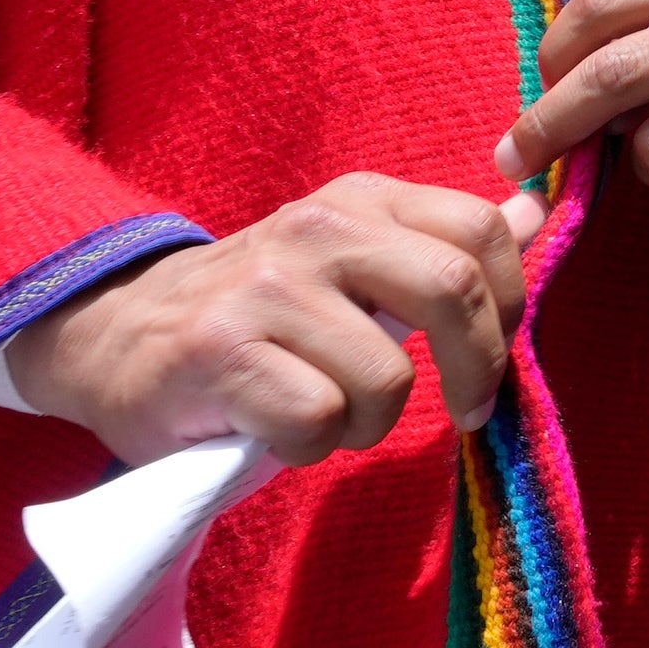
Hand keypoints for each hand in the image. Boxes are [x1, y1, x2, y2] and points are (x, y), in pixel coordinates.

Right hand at [3, 173, 546, 465]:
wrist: (114, 337)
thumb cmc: (256, 315)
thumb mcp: (352, 262)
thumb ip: (439, 244)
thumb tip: (535, 214)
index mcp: (360, 200)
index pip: (479, 228)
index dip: (509, 303)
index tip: (493, 355)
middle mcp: (317, 229)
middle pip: (451, 289)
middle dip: (476, 369)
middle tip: (464, 410)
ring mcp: (266, 287)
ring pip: (387, 379)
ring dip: (370, 424)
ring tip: (326, 413)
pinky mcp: (219, 352)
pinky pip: (318, 421)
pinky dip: (310, 446)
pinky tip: (278, 430)